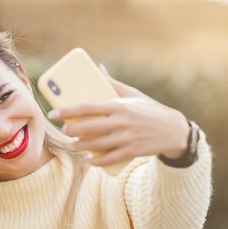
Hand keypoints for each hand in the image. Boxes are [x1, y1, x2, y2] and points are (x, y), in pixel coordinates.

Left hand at [48, 65, 189, 168]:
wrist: (173, 130)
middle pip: (89, 127)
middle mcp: (122, 121)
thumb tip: (98, 68)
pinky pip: (110, 158)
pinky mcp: (132, 151)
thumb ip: (113, 84)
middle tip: (64, 131)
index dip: (68, 111)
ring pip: (97, 144)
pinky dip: (98, 161)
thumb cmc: (150, 110)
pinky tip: (90, 160)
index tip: (54, 113)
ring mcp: (127, 137)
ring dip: (82, 146)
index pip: (87, 107)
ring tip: (74, 145)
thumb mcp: (134, 94)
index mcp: (119, 105)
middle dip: (73, 130)